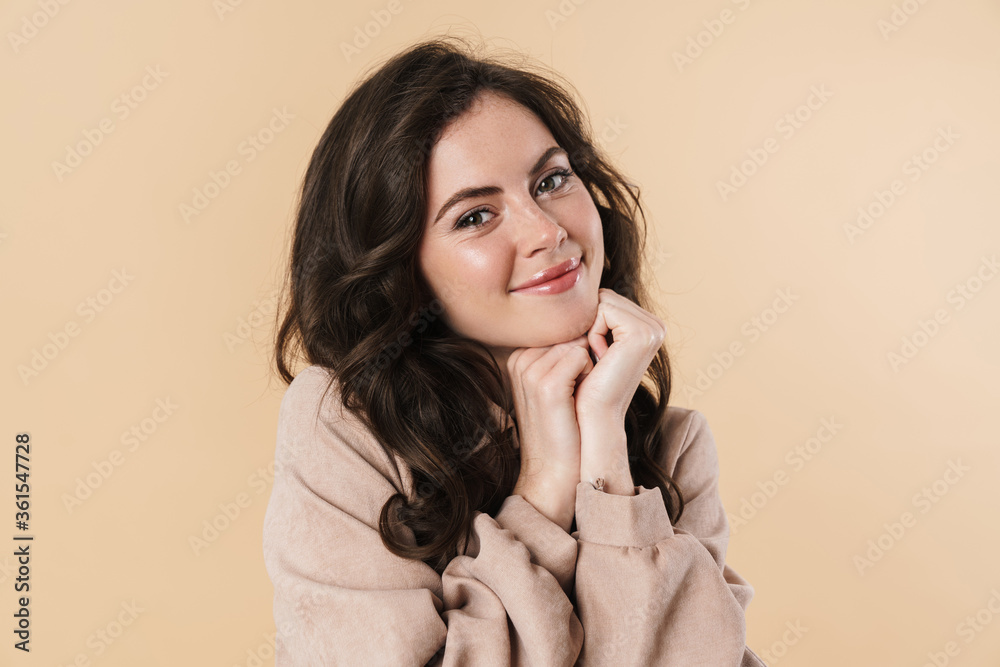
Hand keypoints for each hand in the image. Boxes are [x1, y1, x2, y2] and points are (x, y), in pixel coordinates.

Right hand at [507, 335, 593, 531]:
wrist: (556, 472)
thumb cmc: (567, 427)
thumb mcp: (561, 384)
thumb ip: (567, 352)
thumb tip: (591, 326)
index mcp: (520, 357)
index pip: (563, 330)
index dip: (581, 354)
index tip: (574, 385)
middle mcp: (519, 360)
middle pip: (570, 334)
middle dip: (585, 358)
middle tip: (576, 395)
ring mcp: (529, 371)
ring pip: (577, 343)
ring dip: (589, 367)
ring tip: (576, 400)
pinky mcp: (545, 385)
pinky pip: (580, 356)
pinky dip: (590, 374)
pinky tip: (578, 401)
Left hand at [574, 289, 666, 493]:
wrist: (590, 421)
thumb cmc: (582, 387)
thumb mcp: (586, 346)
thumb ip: (588, 318)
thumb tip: (566, 289)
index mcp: (645, 326)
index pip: (603, 299)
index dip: (586, 323)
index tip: (590, 355)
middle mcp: (654, 325)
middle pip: (602, 297)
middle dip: (586, 324)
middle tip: (593, 359)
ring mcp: (653, 329)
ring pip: (601, 301)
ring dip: (587, 330)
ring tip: (596, 360)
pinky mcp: (643, 334)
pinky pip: (603, 310)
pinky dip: (592, 333)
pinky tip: (599, 359)